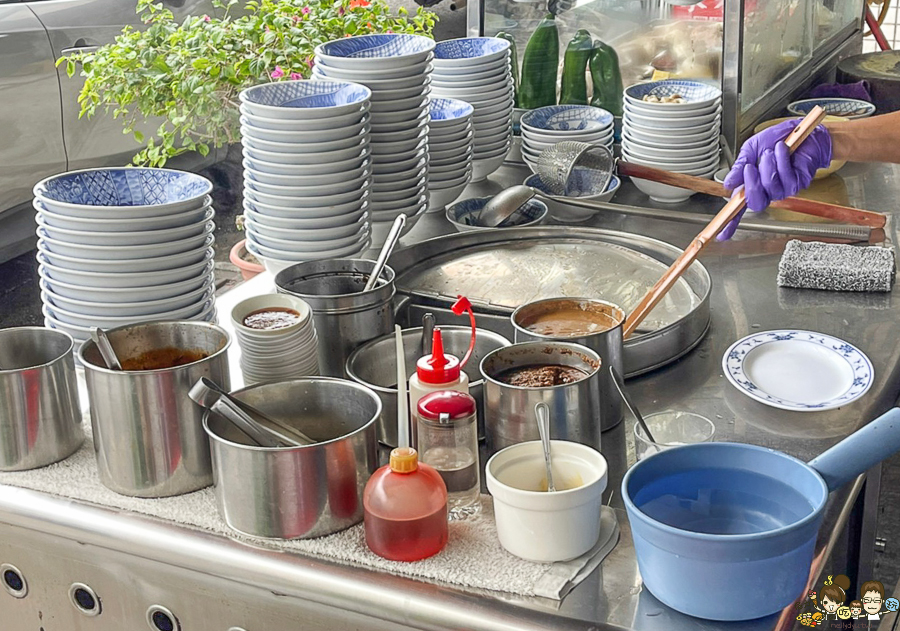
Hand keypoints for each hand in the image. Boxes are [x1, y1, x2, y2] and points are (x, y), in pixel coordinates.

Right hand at [717, 120, 831, 239]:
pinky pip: (786, 177)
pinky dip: (782, 160)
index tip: (722, 234)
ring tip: (771, 151)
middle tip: (751, 167)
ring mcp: (784, 188)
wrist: (801, 130)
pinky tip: (783, 150)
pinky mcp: (799, 182)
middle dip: (752, 184)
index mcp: (752, 185)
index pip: (740, 208)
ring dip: (769, 166)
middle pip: (756, 203)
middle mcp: (768, 190)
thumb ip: (739, 166)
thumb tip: (728, 183)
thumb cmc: (778, 139)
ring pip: (771, 188)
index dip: (731, 222)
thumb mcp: (750, 149)